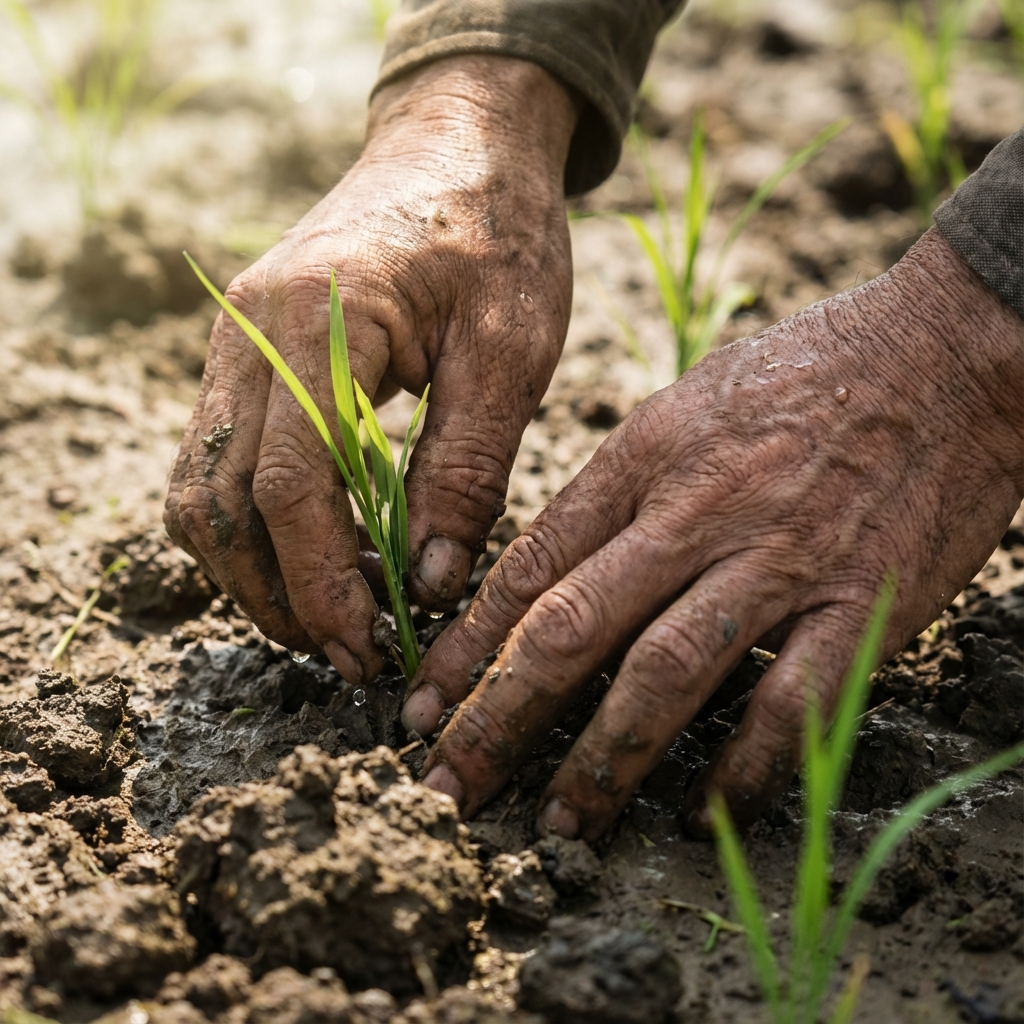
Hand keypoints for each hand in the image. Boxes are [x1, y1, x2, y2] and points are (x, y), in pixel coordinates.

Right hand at [164, 57, 576, 681]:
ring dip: (253, 570)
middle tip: (346, 654)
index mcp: (312, 324)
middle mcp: (247, 336)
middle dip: (277, 594)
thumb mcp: (508, 350)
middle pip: (222, 502)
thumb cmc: (497, 235)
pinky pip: (222, 460)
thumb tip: (427, 582)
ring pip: (205, 489)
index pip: (290, 485)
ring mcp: (236, 345)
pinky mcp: (249, 357)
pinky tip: (312, 557)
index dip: (321, 582)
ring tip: (327, 620)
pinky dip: (253, 526)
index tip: (366, 646)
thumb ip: (465, 467)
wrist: (458, 145)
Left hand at [405, 228, 1022, 839]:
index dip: (468, 643)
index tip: (424, 701)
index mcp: (645, 459)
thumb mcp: (688, 404)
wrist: (945, 350)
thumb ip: (621, 486)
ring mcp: (777, 561)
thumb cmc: (808, 372)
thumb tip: (555, 565)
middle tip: (449, 785)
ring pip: (664, 674)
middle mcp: (695, 512)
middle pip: (573, 628)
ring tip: (559, 823)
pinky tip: (704, 812)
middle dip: (499, 716)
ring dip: (602, 758)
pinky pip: (787, 703)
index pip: (532, 565)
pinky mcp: (859, 603)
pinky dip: (743, 768)